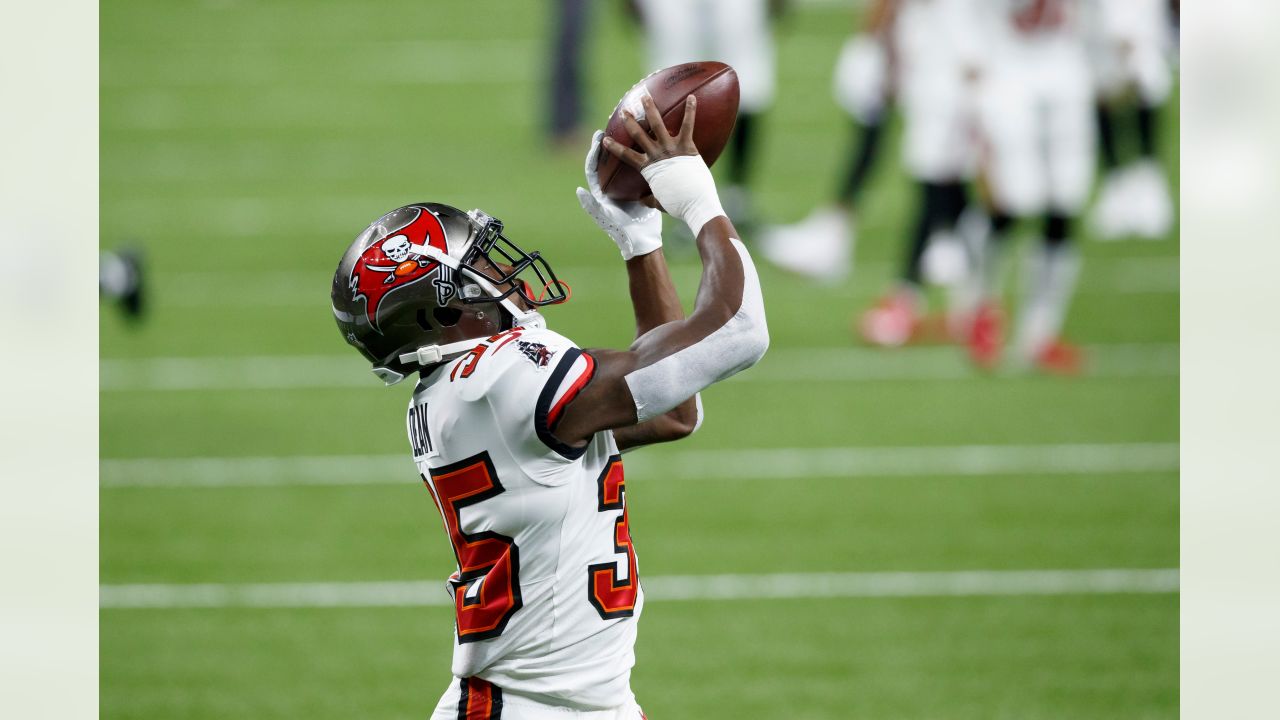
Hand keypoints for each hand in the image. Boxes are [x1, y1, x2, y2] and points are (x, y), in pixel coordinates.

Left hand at [576, 130, 662, 259]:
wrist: (640, 241)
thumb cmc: (621, 231)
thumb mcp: (606, 216)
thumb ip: (592, 205)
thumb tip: (579, 191)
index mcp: (600, 191)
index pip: (594, 166)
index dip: (595, 151)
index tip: (599, 135)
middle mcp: (610, 187)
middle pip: (607, 160)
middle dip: (609, 141)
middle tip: (613, 124)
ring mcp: (623, 187)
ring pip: (623, 162)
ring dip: (626, 145)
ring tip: (631, 128)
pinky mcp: (636, 189)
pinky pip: (637, 169)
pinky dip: (641, 156)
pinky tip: (649, 144)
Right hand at [602, 94, 725, 236]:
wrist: (695, 204)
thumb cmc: (678, 205)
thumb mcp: (659, 202)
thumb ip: (649, 199)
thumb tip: (642, 200)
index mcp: (648, 169)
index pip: (626, 156)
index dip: (614, 147)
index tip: (605, 139)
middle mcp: (657, 155)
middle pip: (639, 135)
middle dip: (629, 122)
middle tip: (624, 111)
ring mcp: (671, 150)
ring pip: (657, 125)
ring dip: (650, 109)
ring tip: (645, 96)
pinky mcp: (687, 147)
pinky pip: (687, 125)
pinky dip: (690, 110)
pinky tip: (691, 97)